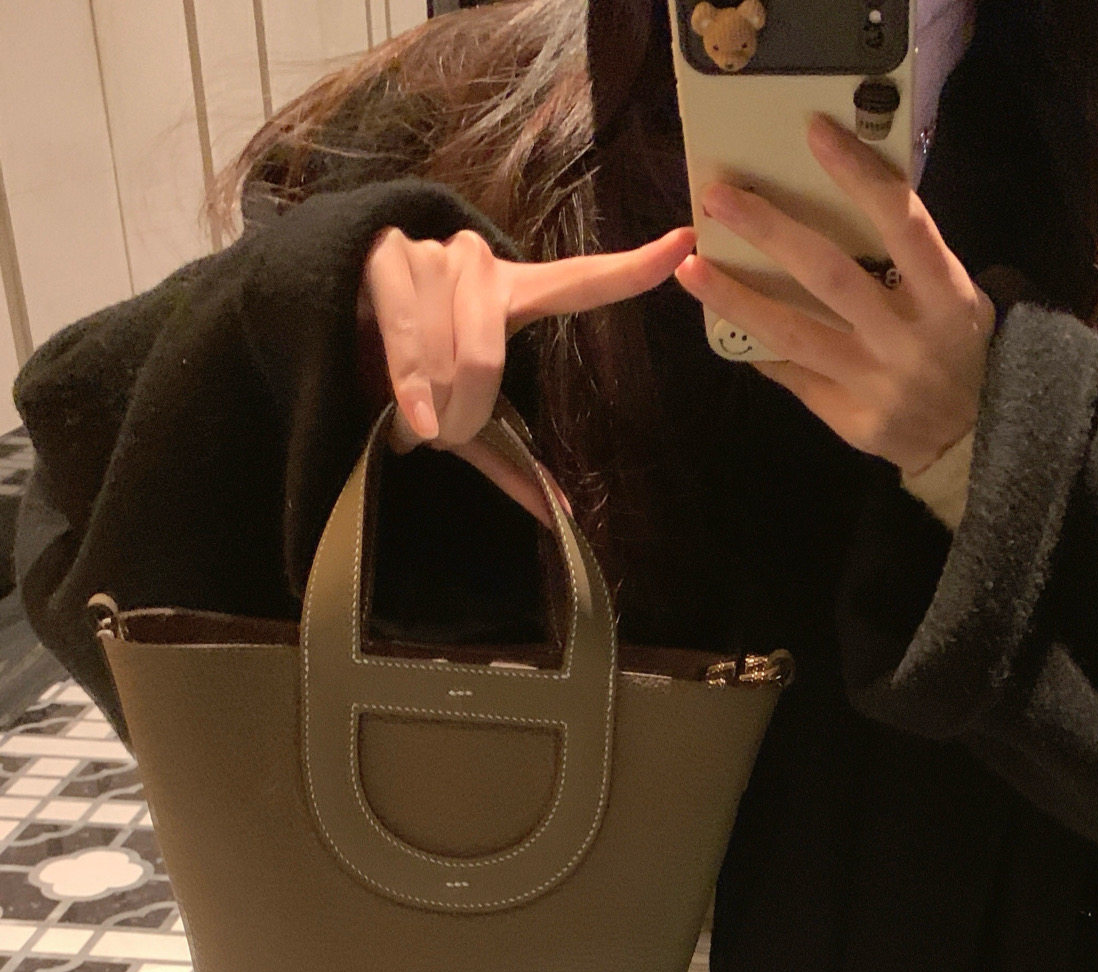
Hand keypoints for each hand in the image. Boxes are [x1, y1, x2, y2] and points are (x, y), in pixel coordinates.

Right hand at [358, 223, 693, 516]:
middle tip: (436, 431)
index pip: (582, 280)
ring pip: (445, 356)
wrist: (323, 332)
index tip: (686, 243)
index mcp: (514, 294)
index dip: (634, 267)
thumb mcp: (463, 421)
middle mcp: (479, 262)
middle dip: (458, 415)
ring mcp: (434, 253)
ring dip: (421, 407)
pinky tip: (408, 420)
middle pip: (487, 360)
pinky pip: (407, 337)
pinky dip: (407, 392)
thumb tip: (559, 516)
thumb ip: (511, 464)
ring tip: (403, 407)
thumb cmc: (407, 379)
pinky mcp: (387, 253)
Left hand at [675, 113, 993, 476]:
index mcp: (946, 298)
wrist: (973, 438)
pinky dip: (758, 346)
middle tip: (720, 198)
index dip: (858, 175)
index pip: (901, 223)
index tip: (815, 133)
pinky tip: (722, 321)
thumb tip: (841, 199)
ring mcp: (877, 384)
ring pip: (796, 333)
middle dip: (770, 232)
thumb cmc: (959, 347)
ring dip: (737, 298)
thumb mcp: (957, 296)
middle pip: (830, 276)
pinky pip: (794, 376)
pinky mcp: (852, 419)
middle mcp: (909, 340)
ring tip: (693, 268)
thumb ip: (911, 257)